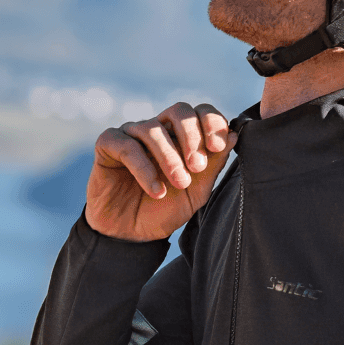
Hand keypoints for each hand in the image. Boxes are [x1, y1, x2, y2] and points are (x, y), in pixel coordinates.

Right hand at [85, 102, 237, 241]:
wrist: (131, 234)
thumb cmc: (164, 210)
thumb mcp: (197, 192)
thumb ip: (214, 165)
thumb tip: (235, 135)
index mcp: (182, 136)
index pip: (200, 112)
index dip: (212, 123)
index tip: (218, 147)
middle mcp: (158, 129)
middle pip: (179, 110)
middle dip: (192, 137)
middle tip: (197, 167)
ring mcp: (132, 134)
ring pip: (153, 129)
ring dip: (170, 157)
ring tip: (178, 184)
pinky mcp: (108, 144)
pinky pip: (127, 146)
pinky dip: (144, 168)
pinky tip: (156, 190)